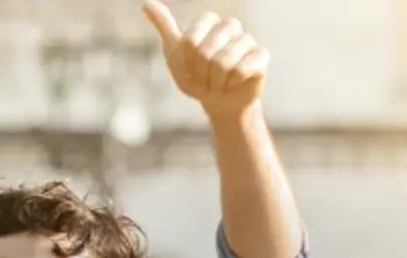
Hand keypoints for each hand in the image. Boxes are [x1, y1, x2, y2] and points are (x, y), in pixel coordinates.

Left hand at [144, 1, 266, 119]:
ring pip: (224, 61)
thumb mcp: (175, 52)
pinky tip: (232, 84)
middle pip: (206, 50)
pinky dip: (231, 83)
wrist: (216, 100)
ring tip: (217, 83)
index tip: (189, 67)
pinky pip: (241, 69)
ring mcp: (247, 40)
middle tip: (204, 79)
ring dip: (215, 81)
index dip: (187, 60)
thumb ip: (164, 26)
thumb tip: (145, 3)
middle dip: (200, 73)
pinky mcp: (261, 56)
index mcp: (209, 22)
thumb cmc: (195, 75)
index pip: (191, 39)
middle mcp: (230, 26)